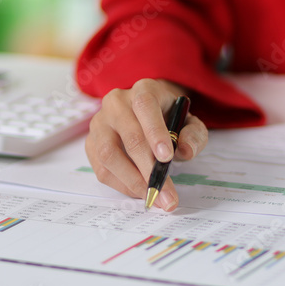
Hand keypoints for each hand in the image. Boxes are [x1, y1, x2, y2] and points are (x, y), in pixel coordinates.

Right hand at [85, 78, 207, 210]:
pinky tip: (139, 191)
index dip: (155, 132)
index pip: (145, 105)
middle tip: (165, 192)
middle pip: (129, 135)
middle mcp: (116, 103)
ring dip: (132, 180)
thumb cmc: (169, 118)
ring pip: (109, 154)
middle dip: (148, 168)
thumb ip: (193, 135)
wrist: (148, 115)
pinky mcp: (91, 142)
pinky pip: (101, 168)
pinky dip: (121, 184)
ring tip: (152, 195)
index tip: (167, 157)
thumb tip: (185, 151)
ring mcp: (100, 122)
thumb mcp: (190, 122)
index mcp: (144, 90)